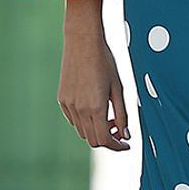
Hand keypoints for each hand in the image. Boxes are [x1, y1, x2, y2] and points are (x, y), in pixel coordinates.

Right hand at [58, 21, 131, 149]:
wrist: (82, 42)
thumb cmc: (105, 62)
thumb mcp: (119, 88)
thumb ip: (123, 115)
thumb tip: (125, 136)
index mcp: (96, 107)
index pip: (105, 140)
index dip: (117, 146)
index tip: (126, 144)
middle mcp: (80, 110)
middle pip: (93, 140)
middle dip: (108, 140)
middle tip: (119, 131)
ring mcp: (69, 105)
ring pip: (82, 132)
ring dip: (96, 131)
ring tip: (108, 117)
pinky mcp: (62, 100)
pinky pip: (74, 120)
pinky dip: (85, 122)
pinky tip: (95, 109)